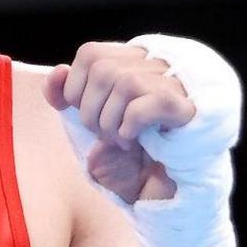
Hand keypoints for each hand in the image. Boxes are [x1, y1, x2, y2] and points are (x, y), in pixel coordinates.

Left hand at [43, 41, 198, 204]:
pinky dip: (131, 124)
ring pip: (125, 82)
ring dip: (110, 121)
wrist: (169, 192)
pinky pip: (152, 101)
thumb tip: (58, 71)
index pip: (90, 53)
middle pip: (102, 68)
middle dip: (90, 110)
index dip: (73, 86)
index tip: (77, 115)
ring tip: (119, 142)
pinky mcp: (188, 108)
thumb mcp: (89, 127)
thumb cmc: (130, 158)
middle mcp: (155, 66)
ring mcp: (175, 84)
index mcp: (131, 64)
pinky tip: (133, 140)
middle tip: (102, 135)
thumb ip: (66, 97)